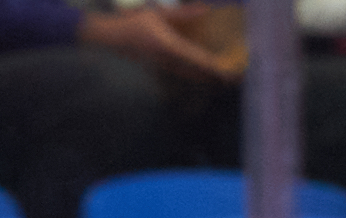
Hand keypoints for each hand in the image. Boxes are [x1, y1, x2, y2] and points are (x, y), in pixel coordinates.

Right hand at [76, 5, 242, 83]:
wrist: (109, 39)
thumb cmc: (132, 23)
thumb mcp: (159, 13)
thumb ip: (183, 14)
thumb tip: (206, 10)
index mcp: (168, 47)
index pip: (197, 59)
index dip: (214, 67)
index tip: (229, 72)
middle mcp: (167, 61)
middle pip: (197, 72)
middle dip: (216, 76)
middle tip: (236, 77)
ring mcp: (163, 67)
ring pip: (190, 76)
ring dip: (208, 78)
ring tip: (225, 79)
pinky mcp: (160, 68)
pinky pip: (183, 73)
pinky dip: (196, 75)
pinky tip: (204, 76)